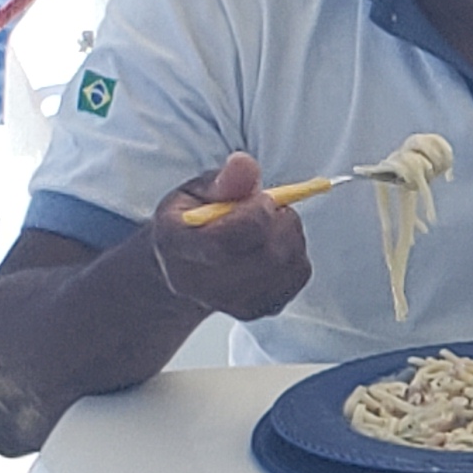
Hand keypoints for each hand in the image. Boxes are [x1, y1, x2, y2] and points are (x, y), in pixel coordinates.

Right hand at [146, 155, 313, 320]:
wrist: (189, 266)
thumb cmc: (193, 221)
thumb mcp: (197, 191)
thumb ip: (223, 181)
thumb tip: (244, 164)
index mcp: (175, 246)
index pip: (225, 242)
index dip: (256, 215)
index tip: (263, 198)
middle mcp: (197, 283)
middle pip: (263, 256)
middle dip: (279, 222)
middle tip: (271, 206)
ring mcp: (230, 303)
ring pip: (285, 264)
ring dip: (290, 235)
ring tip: (270, 225)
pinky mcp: (260, 309)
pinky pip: (297, 275)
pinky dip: (296, 253)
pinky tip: (275, 245)